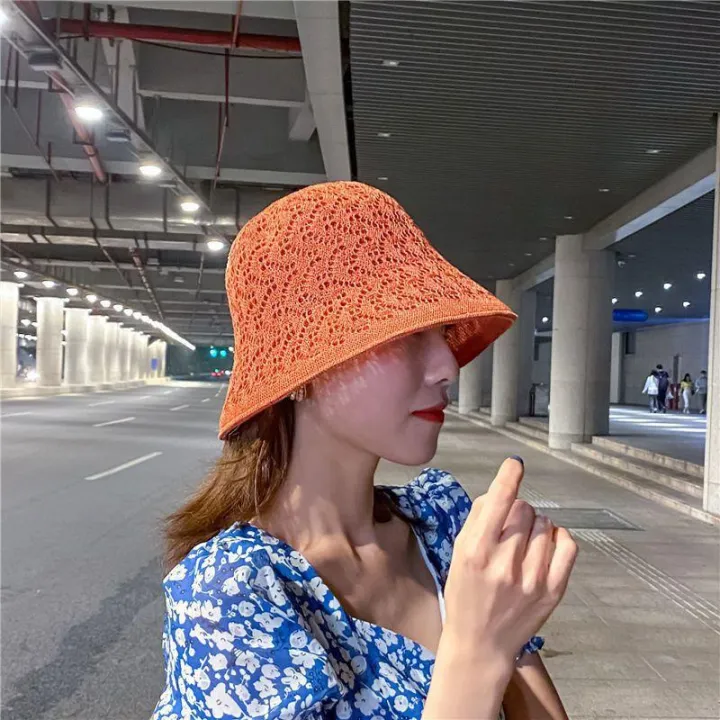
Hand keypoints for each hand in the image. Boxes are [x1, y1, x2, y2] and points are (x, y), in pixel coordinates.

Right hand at [442, 457, 577, 663]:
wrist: (481, 643)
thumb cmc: (465, 595)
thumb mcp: (459, 554)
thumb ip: (477, 520)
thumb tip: (500, 491)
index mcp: (476, 552)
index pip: (498, 503)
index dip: (508, 477)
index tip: (515, 463)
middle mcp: (505, 564)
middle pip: (524, 509)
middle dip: (517, 511)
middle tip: (508, 529)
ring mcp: (532, 579)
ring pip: (546, 524)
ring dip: (536, 526)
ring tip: (523, 544)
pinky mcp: (553, 590)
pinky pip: (568, 545)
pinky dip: (559, 537)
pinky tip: (547, 544)